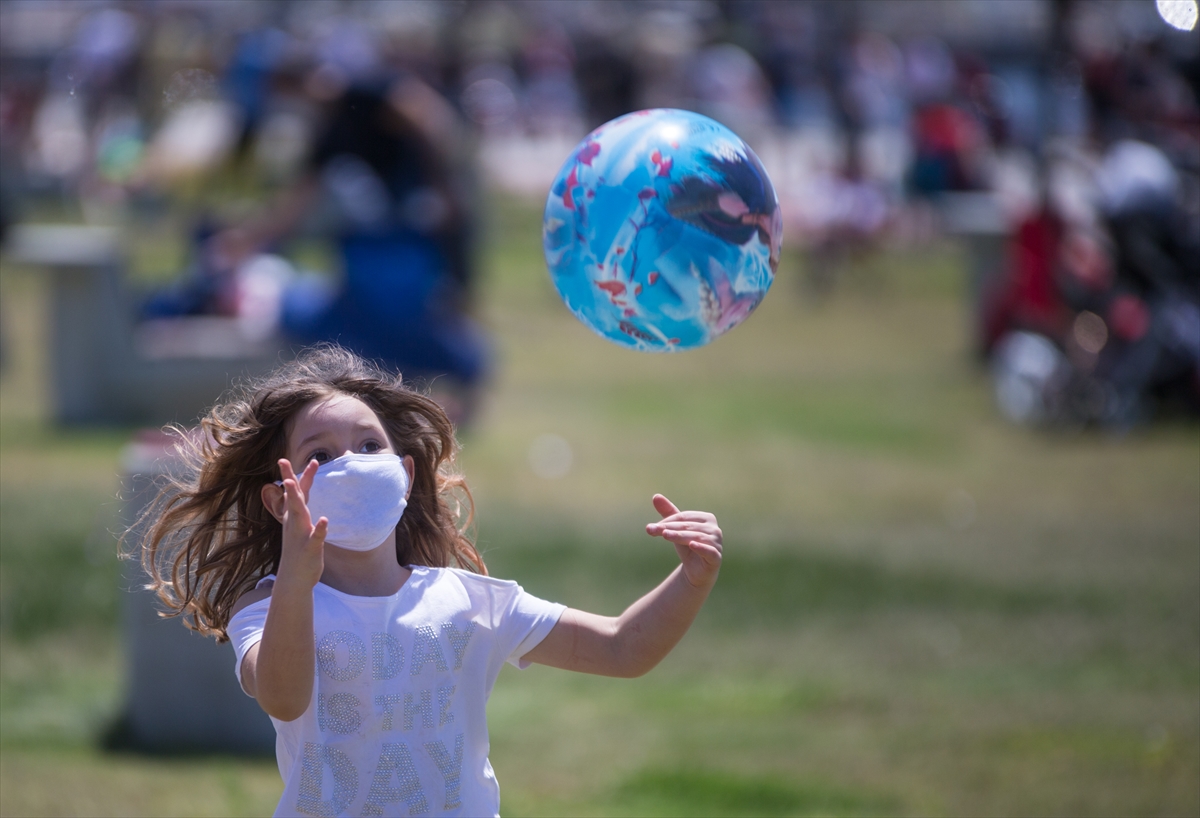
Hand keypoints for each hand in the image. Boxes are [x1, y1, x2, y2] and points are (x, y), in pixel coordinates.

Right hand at [275, 458, 327, 589]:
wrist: (294, 579)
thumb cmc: (299, 550)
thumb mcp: (298, 527)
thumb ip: (299, 510)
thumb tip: (297, 494)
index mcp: (294, 518)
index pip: (294, 493)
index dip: (291, 475)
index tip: (284, 458)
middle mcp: (294, 523)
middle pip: (292, 497)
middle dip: (289, 479)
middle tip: (282, 461)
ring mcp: (301, 535)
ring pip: (299, 515)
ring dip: (296, 500)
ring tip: (294, 486)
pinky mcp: (310, 549)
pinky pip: (315, 537)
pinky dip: (319, 529)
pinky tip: (324, 520)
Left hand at [645, 494, 721, 590]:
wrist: (696, 571)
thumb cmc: (687, 547)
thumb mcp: (676, 530)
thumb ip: (668, 513)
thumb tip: (656, 496)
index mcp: (707, 518)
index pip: (684, 517)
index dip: (667, 521)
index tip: (651, 527)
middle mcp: (714, 529)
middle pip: (688, 526)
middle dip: (669, 528)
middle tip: (651, 529)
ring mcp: (717, 543)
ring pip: (695, 537)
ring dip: (679, 536)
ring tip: (665, 535)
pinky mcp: (716, 557)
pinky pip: (709, 551)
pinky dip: (701, 547)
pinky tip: (692, 544)